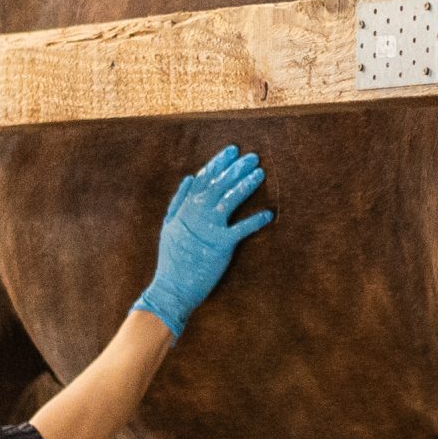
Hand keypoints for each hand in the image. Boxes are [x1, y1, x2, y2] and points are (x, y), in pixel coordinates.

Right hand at [132, 146, 271, 339]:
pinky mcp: (221, 246)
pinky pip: (242, 229)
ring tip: (260, 173)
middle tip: (252, 156)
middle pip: (219, 184)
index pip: (204, 179)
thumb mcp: (168, 226)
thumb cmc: (172, 259)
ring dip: (246, 185)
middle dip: (236, 168)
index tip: (232, 151)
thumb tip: (189, 177)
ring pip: (230, 200)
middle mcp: (196, 214)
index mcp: (185, 209)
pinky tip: (268, 213)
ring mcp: (209, 229)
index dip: (219, 163)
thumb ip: (178, 201)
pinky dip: (255, 221)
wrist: (171, 288)